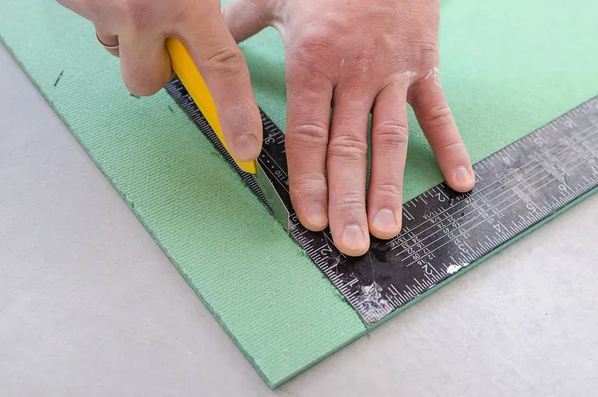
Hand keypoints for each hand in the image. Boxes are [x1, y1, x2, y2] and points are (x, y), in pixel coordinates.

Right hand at [57, 0, 263, 161]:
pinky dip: (109, 17)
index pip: (222, 70)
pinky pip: (101, 30)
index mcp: (189, 3)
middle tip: (156, 31)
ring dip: (129, 36)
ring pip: (122, 53)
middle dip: (153, 67)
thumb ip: (208, 7)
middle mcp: (146, 14)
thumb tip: (226, 29)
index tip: (244, 148)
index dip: (235, 113)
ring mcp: (109, 13)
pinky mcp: (79, 7)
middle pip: (150, 81)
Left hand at [225, 0, 475, 255]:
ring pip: (391, 140)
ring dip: (390, 188)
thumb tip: (205, 56)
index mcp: (314, 61)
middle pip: (348, 148)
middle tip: (348, 244)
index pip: (307, 135)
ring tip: (386, 230)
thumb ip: (237, 29)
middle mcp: (355, 74)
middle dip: (347, 200)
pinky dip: (451, 147)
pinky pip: (439, 113)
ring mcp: (394, 73)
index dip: (309, 180)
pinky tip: (459, 183)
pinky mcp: (424, 66)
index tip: (311, 219)